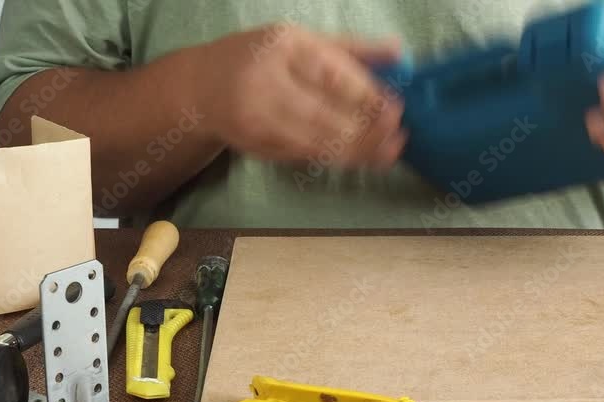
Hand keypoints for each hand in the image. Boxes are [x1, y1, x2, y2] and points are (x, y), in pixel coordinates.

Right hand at [191, 24, 406, 168]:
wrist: (203, 88)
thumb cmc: (262, 58)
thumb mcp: (303, 41)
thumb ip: (351, 49)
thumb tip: (400, 53)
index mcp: (283, 46)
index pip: (331, 73)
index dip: (366, 95)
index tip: (395, 107)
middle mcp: (266, 81)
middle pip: (324, 113)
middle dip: (367, 129)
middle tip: (398, 135)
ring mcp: (259, 117)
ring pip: (317, 141)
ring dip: (358, 151)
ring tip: (390, 152)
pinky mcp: (258, 145)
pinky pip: (306, 155)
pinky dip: (338, 159)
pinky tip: (362, 159)